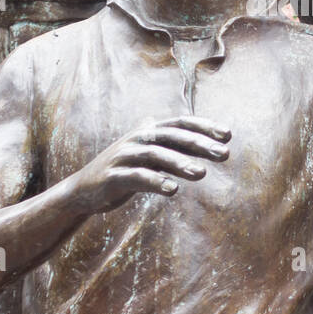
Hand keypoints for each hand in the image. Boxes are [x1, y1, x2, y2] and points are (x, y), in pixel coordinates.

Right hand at [67, 117, 231, 215]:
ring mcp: (124, 156)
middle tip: (224, 154)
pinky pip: (137, 177)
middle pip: (172, 136)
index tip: (228, 135)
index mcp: (148, 131)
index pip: (180, 122)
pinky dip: (156, 181)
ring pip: (156, 155)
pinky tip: (173, 190)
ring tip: (202, 173)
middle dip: (199, 144)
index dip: (204, 126)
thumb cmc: (122, 170)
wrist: (84, 190)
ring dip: (180, 163)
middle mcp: (137, 139)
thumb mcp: (147, 155)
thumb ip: (170, 145)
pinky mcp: (113, 176)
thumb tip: (194, 135)